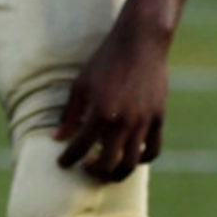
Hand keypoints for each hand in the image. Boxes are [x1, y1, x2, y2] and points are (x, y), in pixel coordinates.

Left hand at [54, 24, 167, 181]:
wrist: (141, 44)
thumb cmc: (105, 62)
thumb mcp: (81, 85)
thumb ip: (69, 114)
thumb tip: (58, 138)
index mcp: (99, 113)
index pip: (80, 147)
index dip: (68, 159)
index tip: (62, 163)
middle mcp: (122, 122)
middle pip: (107, 163)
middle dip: (93, 171)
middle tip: (85, 168)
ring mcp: (143, 122)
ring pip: (130, 162)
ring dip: (116, 172)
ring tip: (107, 170)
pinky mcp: (159, 118)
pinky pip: (152, 150)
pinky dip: (141, 159)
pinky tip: (130, 155)